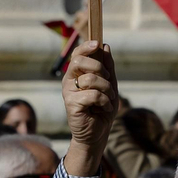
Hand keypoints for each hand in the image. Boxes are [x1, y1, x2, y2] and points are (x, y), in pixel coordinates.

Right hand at [62, 40, 117, 172]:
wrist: (98, 133)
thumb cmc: (102, 108)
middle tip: (108, 80)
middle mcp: (69, 81)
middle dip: (99, 67)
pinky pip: (93, 94)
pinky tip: (104, 108)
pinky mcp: (71, 104)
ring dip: (106, 88)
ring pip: (90, 78)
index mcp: (76, 74)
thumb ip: (108, 67)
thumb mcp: (110, 84)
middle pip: (79, 61)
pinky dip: (104, 101)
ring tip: (109, 98)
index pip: (77, 53)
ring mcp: (68, 92)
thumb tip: (105, 47)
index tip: (97, 43)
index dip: (86, 46)